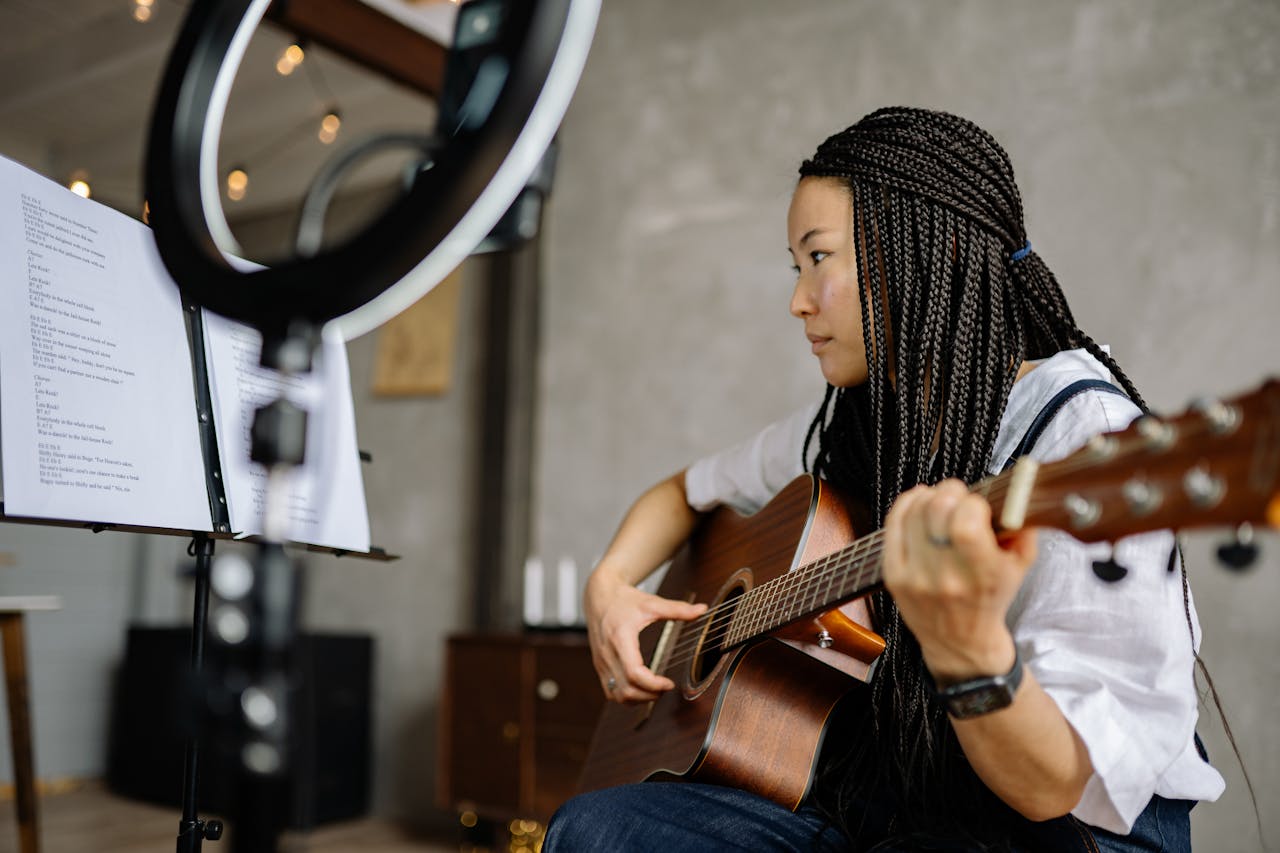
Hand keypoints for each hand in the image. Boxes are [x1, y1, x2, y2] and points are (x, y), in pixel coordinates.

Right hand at [585, 564, 706, 702]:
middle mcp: (608, 654)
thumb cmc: (624, 600)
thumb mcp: (652, 603)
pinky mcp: (599, 666)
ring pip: (616, 695)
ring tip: (655, 691)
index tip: (669, 683)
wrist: (599, 597)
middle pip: (626, 689)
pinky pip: (610, 691)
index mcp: (620, 638)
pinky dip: (626, 696)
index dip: (653, 684)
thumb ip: (678, 609)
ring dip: (637, 699)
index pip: (634, 673)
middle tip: (666, 688)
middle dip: (649, 695)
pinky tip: (641, 689)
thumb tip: (702, 609)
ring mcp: (601, 662)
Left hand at [882, 480, 1037, 682]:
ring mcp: (914, 576)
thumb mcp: (1020, 568)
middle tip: (959, 494)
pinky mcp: (893, 574)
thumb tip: (1016, 494)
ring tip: (941, 499)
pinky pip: (892, 525)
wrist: (960, 643)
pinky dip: (907, 504)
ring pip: (913, 512)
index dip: (973, 502)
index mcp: (981, 575)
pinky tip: (919, 501)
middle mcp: (945, 576)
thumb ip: (1023, 529)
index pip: (966, 521)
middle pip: (936, 509)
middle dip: (950, 491)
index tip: (978, 505)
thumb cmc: (990, 600)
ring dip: (929, 495)